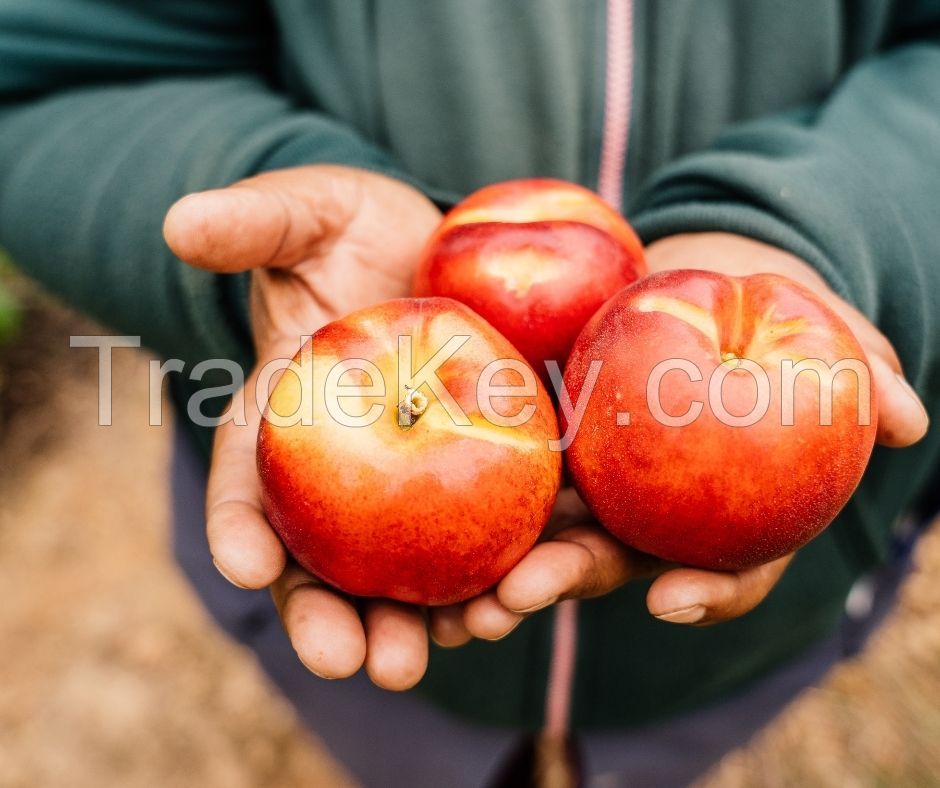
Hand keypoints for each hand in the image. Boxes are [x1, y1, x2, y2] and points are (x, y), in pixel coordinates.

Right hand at [164, 165, 441, 688]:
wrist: (437, 247)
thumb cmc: (355, 231)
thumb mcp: (307, 213)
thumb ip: (254, 222)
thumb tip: (180, 223)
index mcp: (284, 416)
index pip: (246, 479)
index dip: (238, 525)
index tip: (243, 567)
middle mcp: (340, 469)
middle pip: (321, 557)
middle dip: (326, 616)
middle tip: (347, 658)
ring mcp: (410, 481)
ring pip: (400, 571)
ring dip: (411, 623)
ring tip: (424, 658)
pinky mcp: (480, 475)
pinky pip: (484, 535)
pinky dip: (493, 574)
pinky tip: (510, 601)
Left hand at [428, 232, 929, 644]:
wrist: (698, 266)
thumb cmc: (767, 302)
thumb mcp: (818, 321)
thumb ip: (859, 367)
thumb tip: (908, 419)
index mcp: (725, 506)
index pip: (728, 568)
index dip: (708, 590)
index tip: (672, 597)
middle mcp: (653, 508)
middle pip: (611, 561)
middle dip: (564, 583)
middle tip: (515, 598)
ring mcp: (592, 478)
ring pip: (544, 531)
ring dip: (497, 564)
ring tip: (452, 585)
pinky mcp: (540, 436)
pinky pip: (500, 465)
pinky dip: (466, 490)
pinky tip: (423, 504)